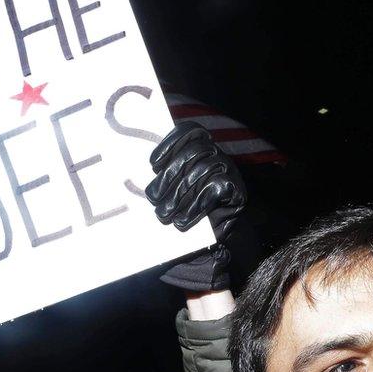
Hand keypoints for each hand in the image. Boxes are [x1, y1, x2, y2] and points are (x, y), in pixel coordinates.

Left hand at [147, 122, 246, 291]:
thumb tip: (136, 174)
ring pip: (203, 170)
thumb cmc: (186, 210)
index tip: (152, 163)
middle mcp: (217, 154)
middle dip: (170, 174)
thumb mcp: (171, 190)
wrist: (213, 240)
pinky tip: (181, 221)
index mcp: (201, 147)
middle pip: (194, 151)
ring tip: (163, 214)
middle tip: (152, 197)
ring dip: (178, 194)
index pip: (189, 131)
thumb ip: (162, 177)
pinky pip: (214, 189)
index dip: (170, 143)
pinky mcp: (236, 189)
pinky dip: (194, 207)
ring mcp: (229, 170)